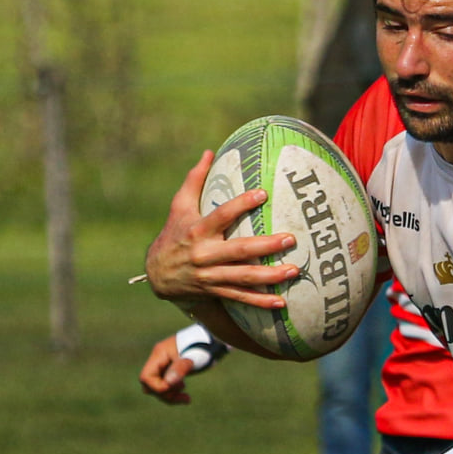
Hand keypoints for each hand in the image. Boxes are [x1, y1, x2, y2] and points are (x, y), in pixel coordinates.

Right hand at [138, 334, 195, 404]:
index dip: (158, 387)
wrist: (212, 340)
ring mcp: (164, 365)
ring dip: (170, 395)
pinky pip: (166, 385)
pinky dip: (174, 392)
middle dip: (164, 393)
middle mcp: (158, 360)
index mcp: (159, 354)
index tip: (178, 387)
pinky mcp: (172, 370)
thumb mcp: (192, 358)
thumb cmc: (202, 347)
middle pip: (149, 385)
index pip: (146, 377)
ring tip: (186, 397)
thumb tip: (167, 383)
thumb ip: (179, 369)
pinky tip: (186, 396)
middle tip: (184, 394)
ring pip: (158, 387)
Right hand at [144, 151, 298, 307]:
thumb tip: (210, 151)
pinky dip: (260, 302)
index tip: (263, 194)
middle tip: (290, 239)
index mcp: (197, 230)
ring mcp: (210, 276)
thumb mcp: (179, 206)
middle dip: (265, 246)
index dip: (241, 205)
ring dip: (270, 276)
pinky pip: (241, 298)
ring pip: (243, 277)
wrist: (158, 275)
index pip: (221, 215)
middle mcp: (204, 254)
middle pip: (239, 250)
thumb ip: (195, 180)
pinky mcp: (216, 291)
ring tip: (294, 270)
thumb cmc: (174, 233)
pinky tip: (281, 302)